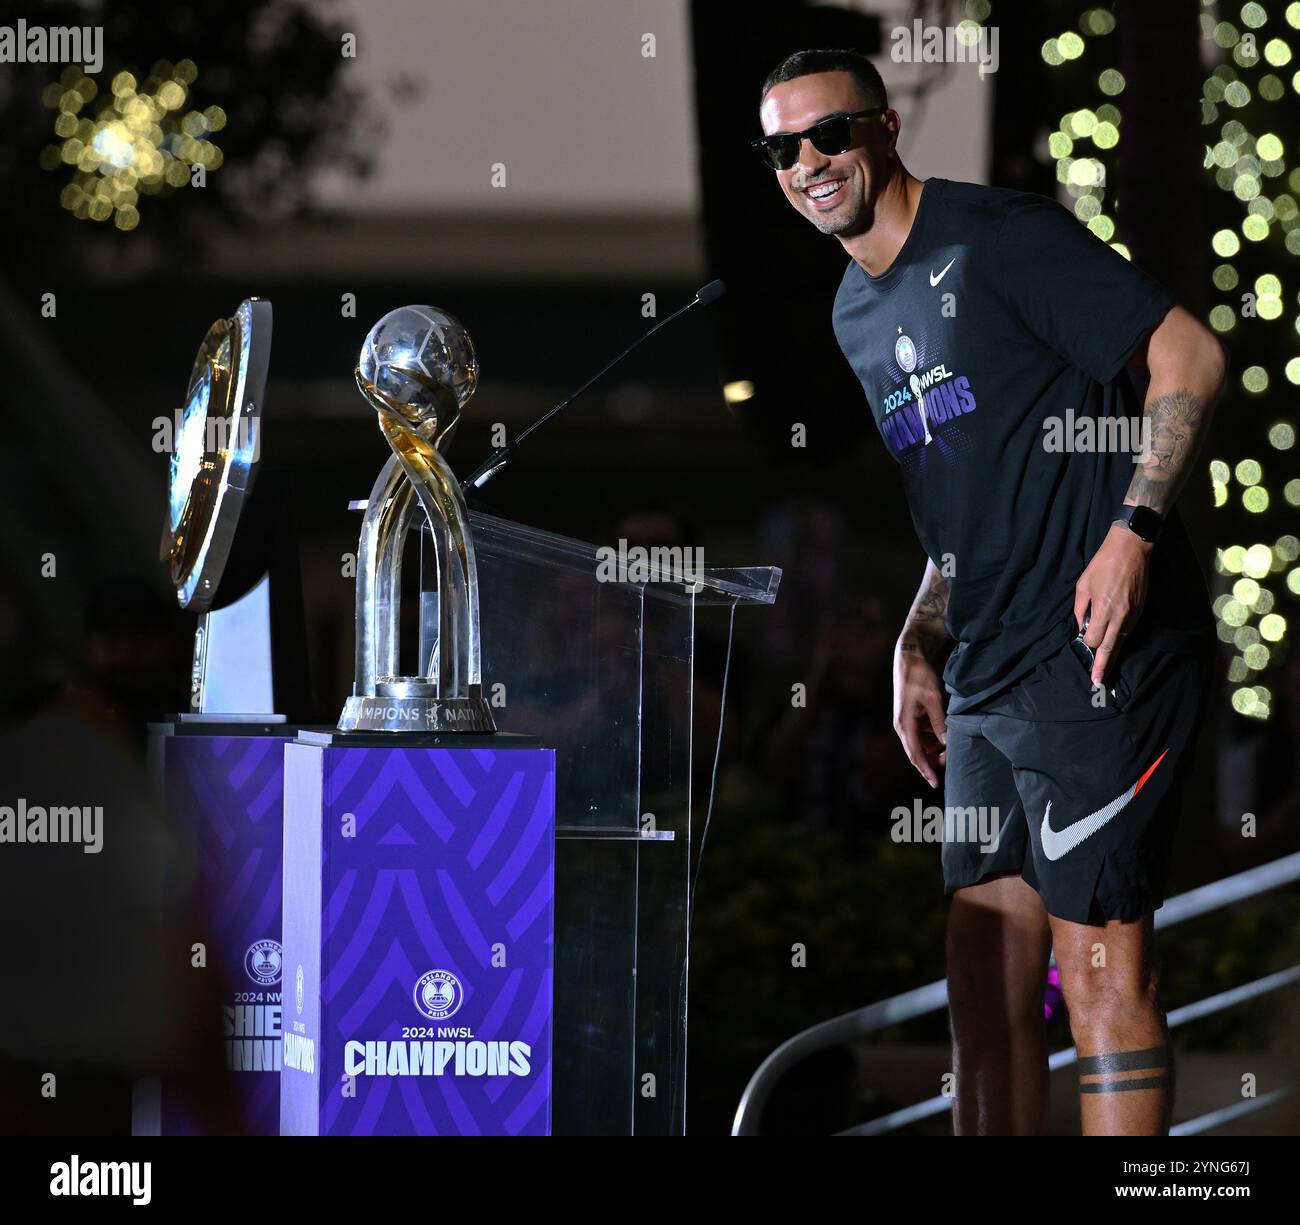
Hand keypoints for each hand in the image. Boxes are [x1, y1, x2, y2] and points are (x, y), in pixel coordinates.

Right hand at [892, 642, 947, 788]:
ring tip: (950, 744)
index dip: (926, 770)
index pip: (915, 754)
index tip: (935, 783)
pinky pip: (922, 733)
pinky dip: (934, 736)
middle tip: (950, 761)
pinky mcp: (911, 716)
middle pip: (917, 752)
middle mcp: (902, 726)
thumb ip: (939, 723)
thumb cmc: (918, 677)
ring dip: (934, 747)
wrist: (909, 658)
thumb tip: (946, 743)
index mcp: (904, 724)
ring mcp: (906, 721)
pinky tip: (944, 732)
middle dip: (933, 760)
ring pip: (921, 743)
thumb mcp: (933, 699)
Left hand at [1074, 521, 1152, 685]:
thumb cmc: (1103, 564)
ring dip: (1113, 655)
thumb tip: (1079, 627)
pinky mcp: (1141, 610)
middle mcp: (1121, 615)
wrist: (1131, 549)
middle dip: (1103, 664)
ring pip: (1122, 641)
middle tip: (1098, 681)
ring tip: (1106, 670)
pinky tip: (1115, 646)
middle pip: (1110, 647)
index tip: (1082, 641)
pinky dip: (1121, 640)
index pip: (1094, 638)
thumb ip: (1080, 609)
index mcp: (1104, 609)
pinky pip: (1129, 631)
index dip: (1086, 642)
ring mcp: (1133, 614)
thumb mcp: (1083, 585)